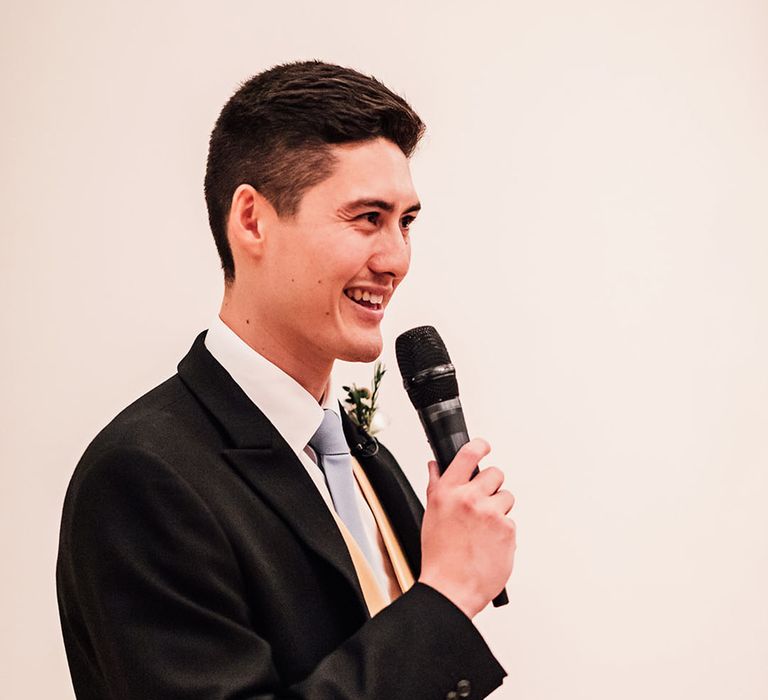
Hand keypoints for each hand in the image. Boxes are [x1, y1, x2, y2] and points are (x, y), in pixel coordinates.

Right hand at [418, 438, 515, 617]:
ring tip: (485, 528)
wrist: (450, 588)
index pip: (468, 454)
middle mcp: (469, 498)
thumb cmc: (439, 555)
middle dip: (492, 486)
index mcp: (447, 491)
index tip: (485, 447)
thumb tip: (435, 466)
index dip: (480, 446)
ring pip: (506, 497)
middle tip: (483, 504)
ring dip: (500, 509)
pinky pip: (511, 521)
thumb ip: (437, 486)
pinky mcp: (507, 529)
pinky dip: (503, 531)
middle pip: (495, 474)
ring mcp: (490, 513)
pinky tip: (489, 543)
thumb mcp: (431, 514)